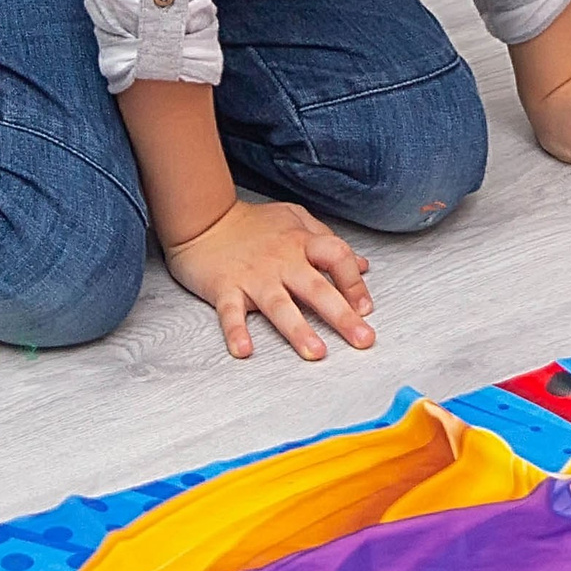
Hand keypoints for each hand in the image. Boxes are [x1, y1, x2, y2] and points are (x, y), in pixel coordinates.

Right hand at [162, 197, 375, 361]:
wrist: (205, 217)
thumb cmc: (254, 223)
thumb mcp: (296, 218)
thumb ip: (328, 240)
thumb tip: (363, 265)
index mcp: (301, 242)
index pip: (337, 257)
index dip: (355, 282)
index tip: (366, 309)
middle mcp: (282, 261)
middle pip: (317, 288)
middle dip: (342, 315)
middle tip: (363, 340)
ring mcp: (253, 276)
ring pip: (279, 305)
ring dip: (298, 330)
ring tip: (316, 353)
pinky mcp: (224, 288)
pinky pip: (230, 313)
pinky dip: (235, 331)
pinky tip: (244, 350)